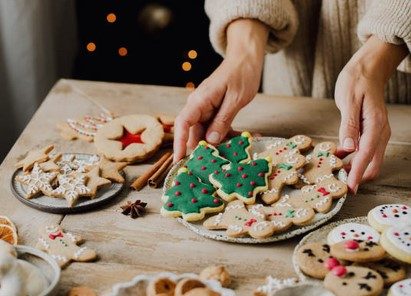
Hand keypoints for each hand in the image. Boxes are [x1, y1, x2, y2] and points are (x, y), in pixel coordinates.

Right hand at [173, 19, 268, 161]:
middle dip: (204, 149)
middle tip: (216, 165)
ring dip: (221, 143)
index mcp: (200, 100)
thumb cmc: (241, 74)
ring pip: (208, 133)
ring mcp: (207, 109)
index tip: (179, 160)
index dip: (179, 142)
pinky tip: (243, 139)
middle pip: (195, 132)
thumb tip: (211, 141)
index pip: (182, 123)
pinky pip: (218, 128)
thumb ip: (222, 120)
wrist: (246, 59)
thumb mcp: (235, 99)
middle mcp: (200, 106)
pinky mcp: (216, 112)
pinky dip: (229, 135)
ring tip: (237, 152)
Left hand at [335, 36, 407, 192]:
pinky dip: (353, 159)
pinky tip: (337, 158)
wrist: (368, 69)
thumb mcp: (348, 101)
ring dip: (354, 169)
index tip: (349, 189)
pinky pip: (364, 151)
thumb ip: (349, 126)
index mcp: (375, 125)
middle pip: (372, 163)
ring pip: (369, 159)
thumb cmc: (356, 81)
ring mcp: (377, 133)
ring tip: (334, 172)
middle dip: (357, 176)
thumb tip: (349, 149)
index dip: (357, 174)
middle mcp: (380, 132)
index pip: (366, 156)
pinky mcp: (370, 132)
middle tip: (337, 184)